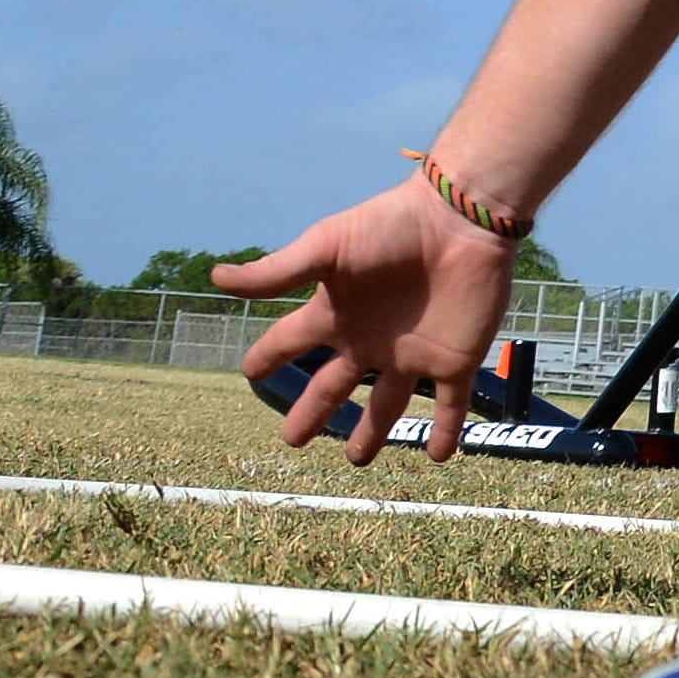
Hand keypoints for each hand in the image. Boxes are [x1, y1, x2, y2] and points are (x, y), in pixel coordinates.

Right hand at [222, 176, 516, 464]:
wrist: (462, 218)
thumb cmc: (392, 227)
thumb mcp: (326, 247)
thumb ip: (276, 272)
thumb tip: (216, 276)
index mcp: (337, 314)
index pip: (289, 343)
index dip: (267, 357)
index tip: (249, 372)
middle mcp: (370, 340)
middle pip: (333, 387)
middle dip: (313, 413)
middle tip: (292, 440)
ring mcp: (414, 353)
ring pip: (388, 406)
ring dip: (373, 432)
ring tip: (359, 458)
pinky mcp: (454, 360)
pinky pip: (451, 406)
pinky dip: (446, 433)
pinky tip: (439, 456)